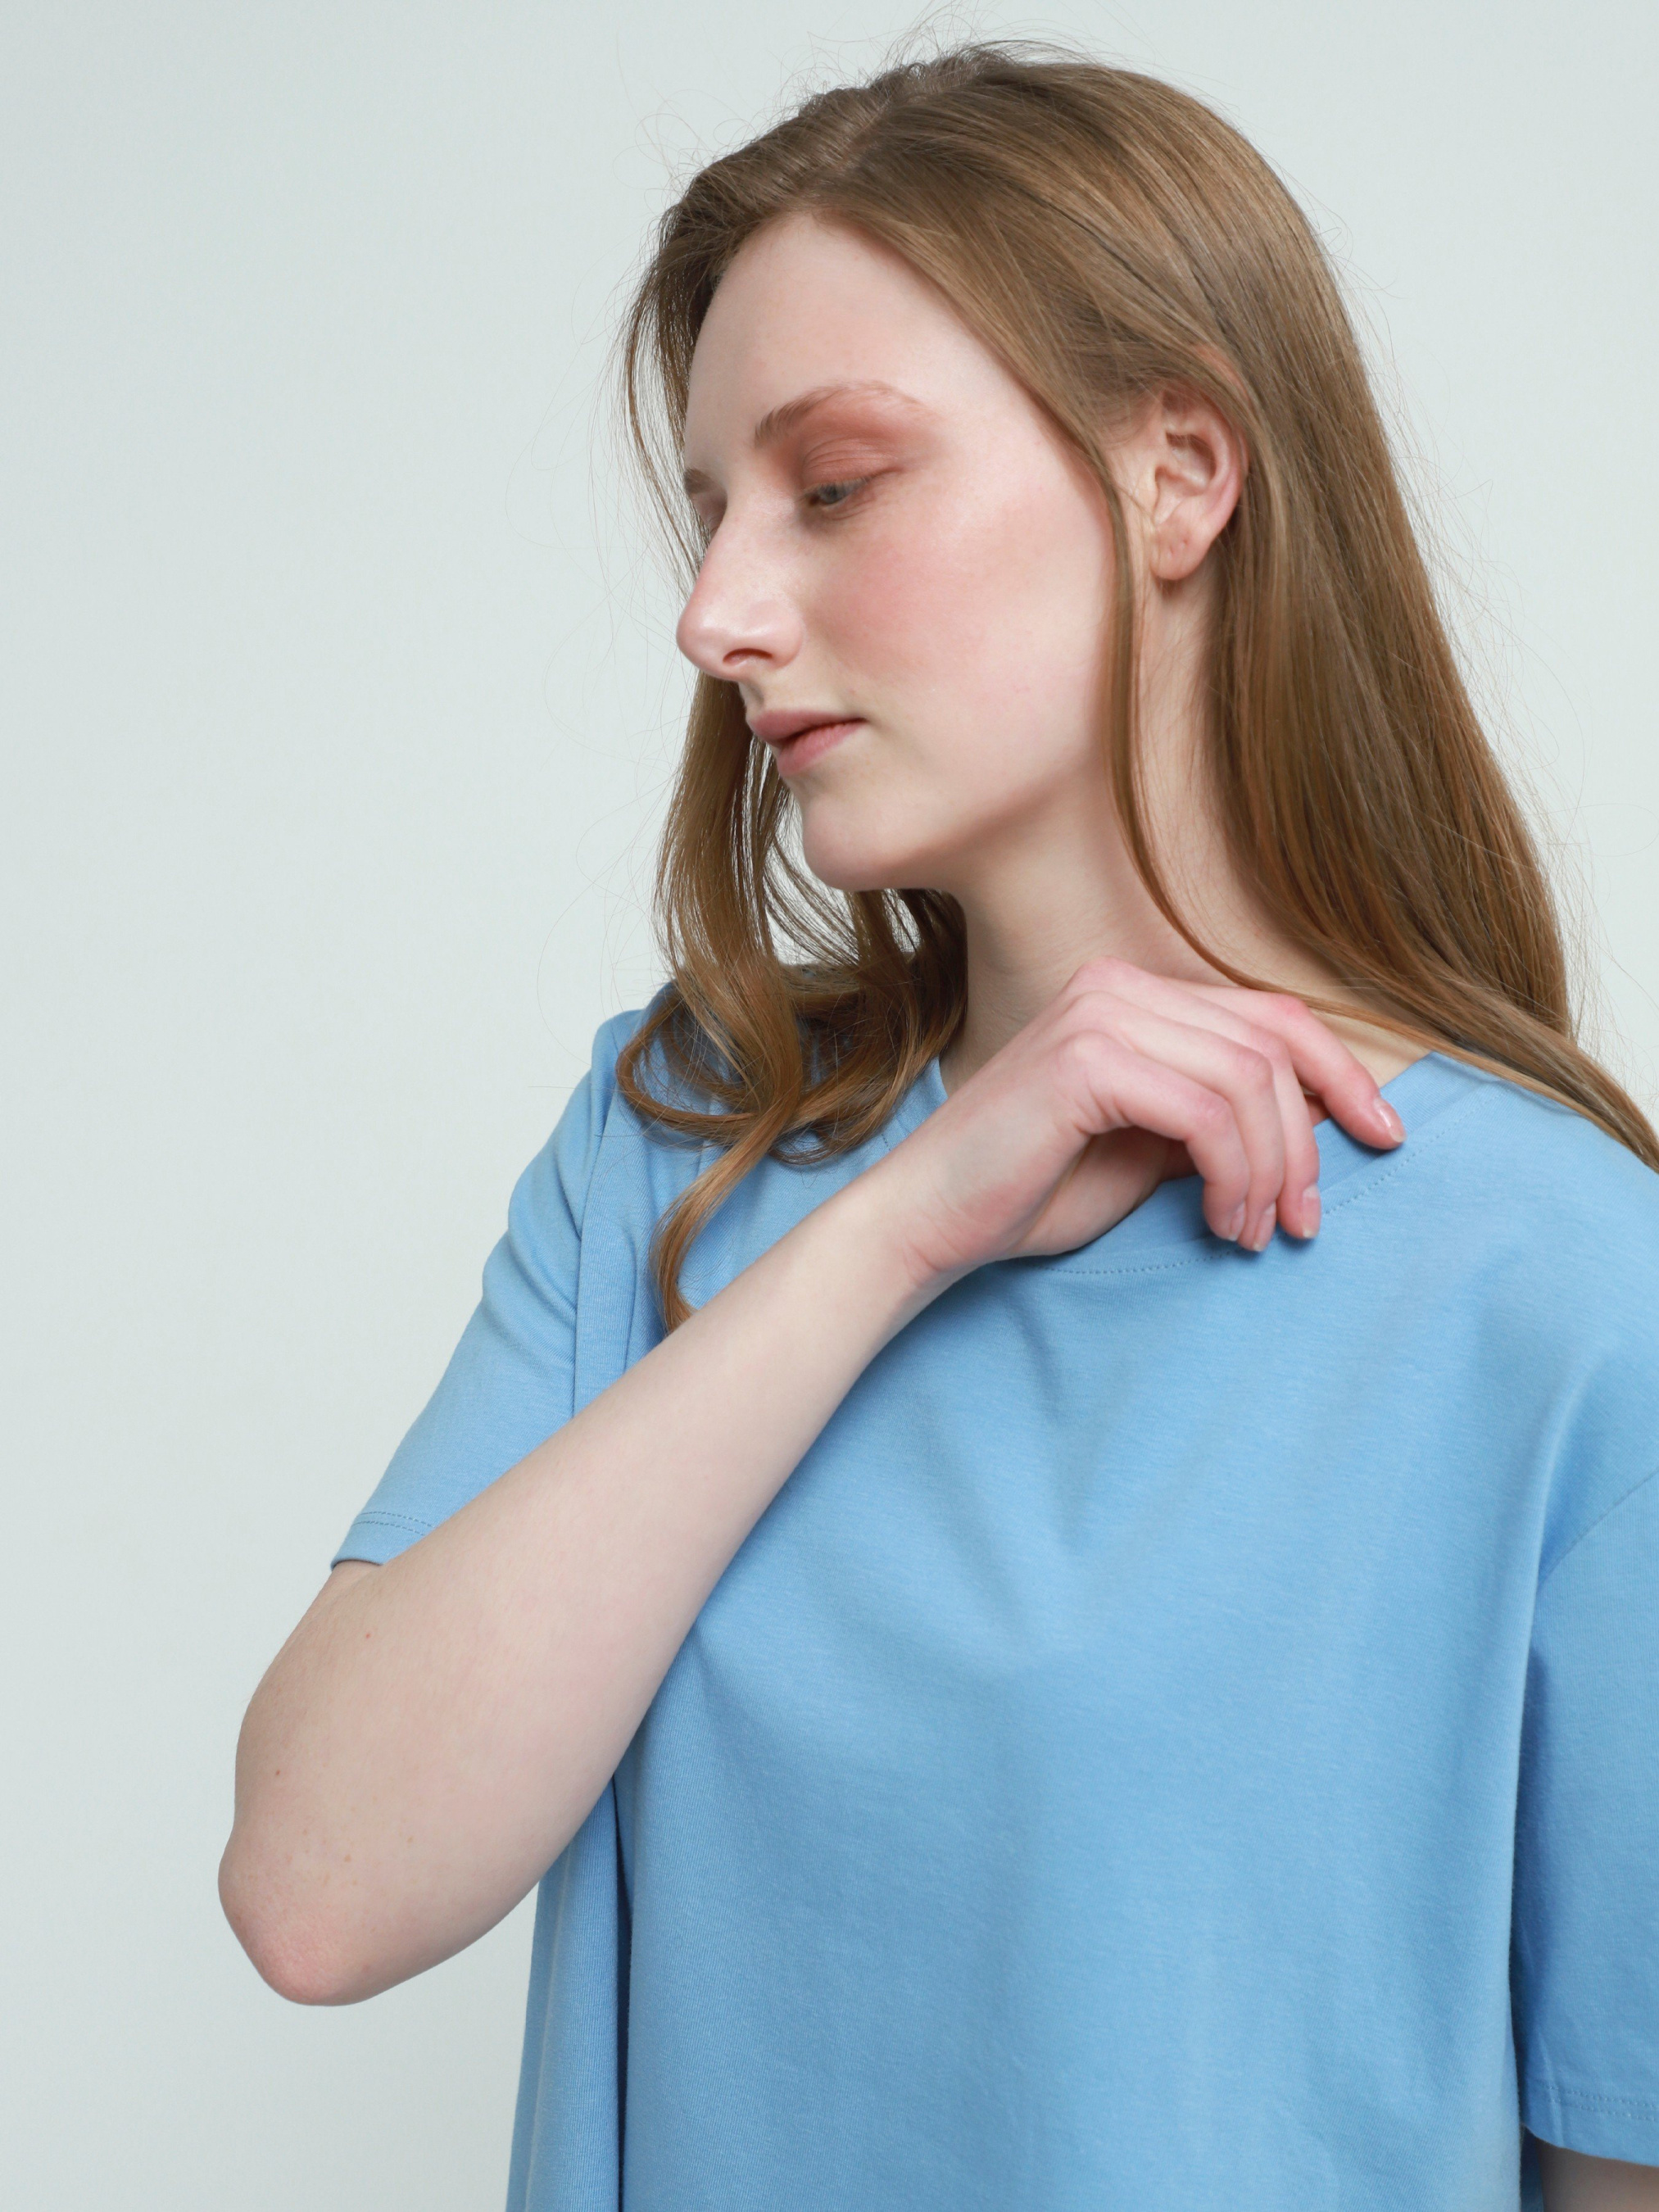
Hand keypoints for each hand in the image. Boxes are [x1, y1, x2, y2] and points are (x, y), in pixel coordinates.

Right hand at [874, 955, 1406, 1287]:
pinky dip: (1234, 1175)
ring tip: (1253, 1232)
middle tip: (1304, 1220)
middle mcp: (1118, 985)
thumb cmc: (1028, 1191)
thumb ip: (1219, 1120)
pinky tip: (1222, 1223)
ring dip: (1270, 1170)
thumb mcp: (1149, 1150)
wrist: (927, 1222)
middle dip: (1309, 1139)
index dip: (1342, 1074)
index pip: (1270, 1015)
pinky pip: (1207, 1114)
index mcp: (1132, 993)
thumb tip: (1314, 1119)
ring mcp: (1100, 1013)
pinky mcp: (1086, 1059)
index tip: (1384, 1137)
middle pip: (1272, 1045)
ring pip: (1249, 1081)